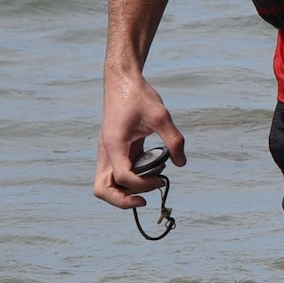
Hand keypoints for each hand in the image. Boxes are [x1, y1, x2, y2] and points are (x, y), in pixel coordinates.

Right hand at [93, 71, 186, 208]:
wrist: (123, 81)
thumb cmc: (138, 96)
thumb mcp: (161, 115)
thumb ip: (173, 140)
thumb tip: (181, 163)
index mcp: (114, 145)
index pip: (123, 177)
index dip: (142, 185)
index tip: (162, 179)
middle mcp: (106, 152)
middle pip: (102, 190)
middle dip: (122, 201)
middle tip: (145, 198)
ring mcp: (108, 153)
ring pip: (106, 185)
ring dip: (125, 192)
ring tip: (151, 182)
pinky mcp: (114, 151)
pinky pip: (116, 175)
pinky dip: (129, 181)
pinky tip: (151, 171)